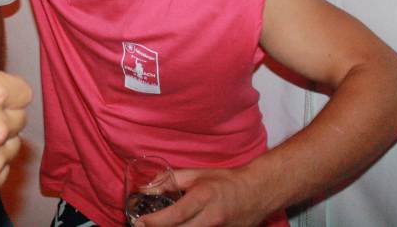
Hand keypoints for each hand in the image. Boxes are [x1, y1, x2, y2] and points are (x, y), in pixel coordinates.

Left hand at [136, 167, 269, 226]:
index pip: (175, 215)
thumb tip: (147, 187)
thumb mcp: (197, 175)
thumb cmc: (226, 181)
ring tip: (159, 226)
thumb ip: (170, 181)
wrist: (257, 192)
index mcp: (203, 198)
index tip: (139, 222)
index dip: (154, 221)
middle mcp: (211, 218)